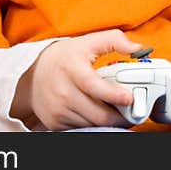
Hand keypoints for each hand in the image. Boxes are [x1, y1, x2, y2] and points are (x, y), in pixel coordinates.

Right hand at [15, 29, 141, 130]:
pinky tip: (99, 115)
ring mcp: (57, 109)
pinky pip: (81, 129)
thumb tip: (137, 48)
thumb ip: (114, 40)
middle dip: (119, 116)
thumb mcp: (87, 42)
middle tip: (132, 111)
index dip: (113, 95)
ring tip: (117, 112)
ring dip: (108, 122)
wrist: (33, 73)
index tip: (129, 98)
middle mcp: (62, 90)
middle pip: (97, 113)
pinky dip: (94, 125)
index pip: (93, 85)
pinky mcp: (54, 123)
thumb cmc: (64, 57)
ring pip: (92, 124)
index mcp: (71, 68)